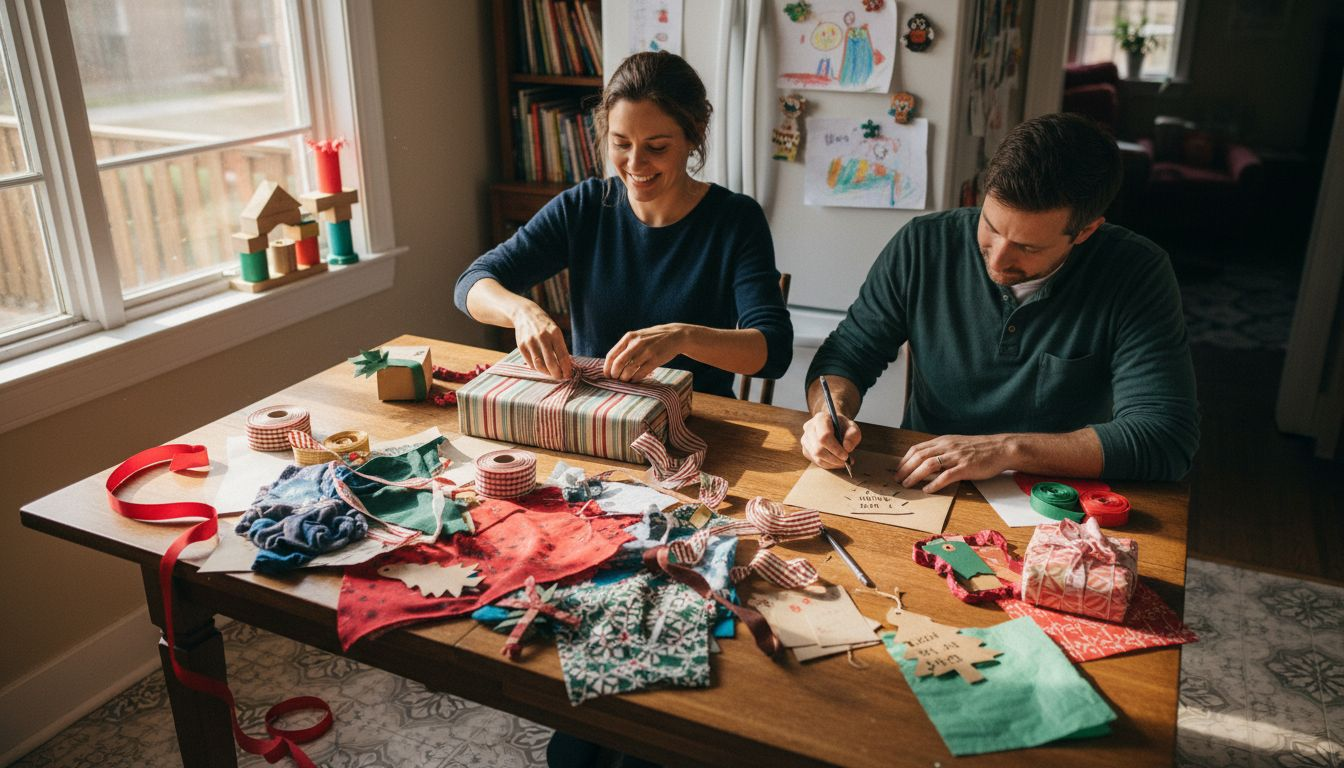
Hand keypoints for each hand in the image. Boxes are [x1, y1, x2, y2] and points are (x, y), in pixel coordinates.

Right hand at [512, 303, 571, 379]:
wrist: (525, 314)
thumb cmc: (544, 325)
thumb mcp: (555, 331)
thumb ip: (560, 347)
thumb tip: (566, 366)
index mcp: (555, 333)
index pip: (563, 355)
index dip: (566, 368)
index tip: (568, 375)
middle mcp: (542, 337)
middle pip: (551, 363)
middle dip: (557, 374)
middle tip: (560, 377)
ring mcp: (530, 342)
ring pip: (539, 365)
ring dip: (546, 373)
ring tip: (551, 373)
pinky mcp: (521, 346)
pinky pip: (530, 363)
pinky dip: (537, 368)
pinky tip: (541, 367)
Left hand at [603, 324, 685, 381]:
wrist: (675, 335)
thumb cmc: (653, 338)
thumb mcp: (638, 336)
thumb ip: (626, 346)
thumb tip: (611, 363)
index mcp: (629, 337)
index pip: (612, 355)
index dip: (607, 367)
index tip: (607, 375)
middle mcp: (637, 343)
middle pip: (618, 363)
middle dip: (614, 374)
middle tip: (616, 379)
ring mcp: (647, 351)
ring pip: (629, 370)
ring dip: (624, 378)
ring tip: (625, 380)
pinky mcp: (656, 359)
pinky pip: (641, 373)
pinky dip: (635, 379)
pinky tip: (635, 379)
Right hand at [801, 410, 861, 468]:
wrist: (834, 425)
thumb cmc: (843, 426)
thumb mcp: (853, 427)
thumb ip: (853, 435)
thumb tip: (847, 448)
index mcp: (820, 418)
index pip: (824, 436)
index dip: (835, 449)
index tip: (846, 456)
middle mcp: (809, 428)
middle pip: (818, 449)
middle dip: (834, 458)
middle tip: (846, 461)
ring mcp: (805, 439)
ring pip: (816, 457)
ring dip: (831, 463)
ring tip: (842, 462)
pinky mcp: (806, 449)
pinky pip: (815, 461)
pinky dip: (827, 464)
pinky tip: (835, 461)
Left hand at [894, 434, 1014, 492]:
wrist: (1000, 448)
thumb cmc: (979, 448)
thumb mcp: (956, 444)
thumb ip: (942, 451)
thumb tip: (926, 462)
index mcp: (943, 441)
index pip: (917, 449)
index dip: (905, 460)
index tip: (898, 469)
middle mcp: (947, 446)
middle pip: (919, 456)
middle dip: (905, 469)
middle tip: (897, 479)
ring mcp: (956, 456)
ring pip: (929, 465)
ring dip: (915, 476)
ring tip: (908, 484)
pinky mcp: (965, 467)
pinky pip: (946, 476)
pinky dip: (934, 484)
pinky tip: (928, 490)